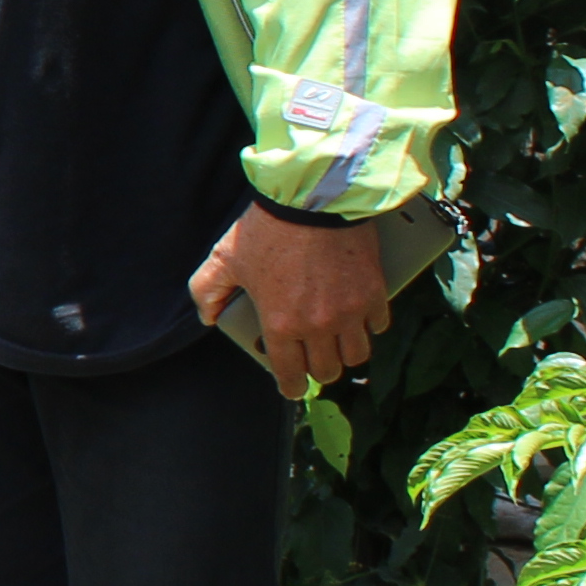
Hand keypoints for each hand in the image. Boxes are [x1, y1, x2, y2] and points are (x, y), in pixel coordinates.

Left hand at [189, 204, 394, 394]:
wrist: (313, 198)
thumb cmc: (267, 228)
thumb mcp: (224, 258)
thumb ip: (207, 290)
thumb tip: (208, 316)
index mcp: (281, 325)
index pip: (290, 375)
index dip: (292, 387)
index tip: (293, 388)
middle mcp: (319, 326)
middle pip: (327, 370)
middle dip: (318, 370)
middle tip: (313, 360)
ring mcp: (350, 312)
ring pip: (357, 355)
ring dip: (346, 353)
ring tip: (337, 343)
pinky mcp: (375, 293)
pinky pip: (379, 325)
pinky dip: (370, 326)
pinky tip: (360, 319)